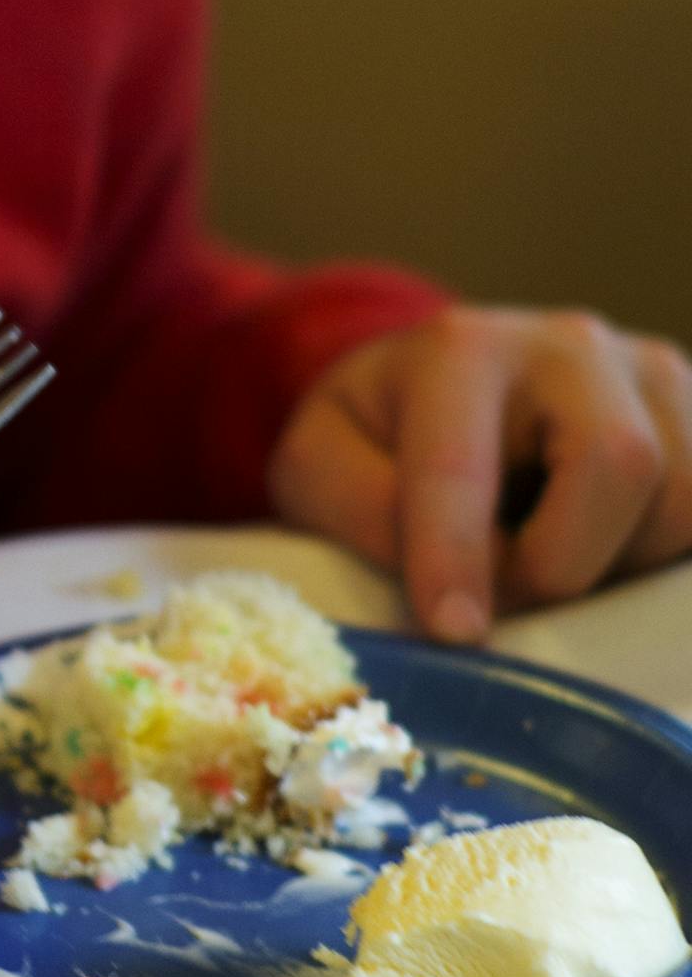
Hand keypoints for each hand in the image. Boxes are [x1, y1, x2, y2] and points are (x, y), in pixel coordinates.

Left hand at [268, 307, 691, 639]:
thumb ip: (362, 511)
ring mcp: (652, 374)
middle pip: (616, 463)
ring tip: (550, 557)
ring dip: (619, 566)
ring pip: (683, 500)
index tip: (453, 631)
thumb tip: (451, 594)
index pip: (462, 460)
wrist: (440, 387)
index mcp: (460, 349)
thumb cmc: (377, 435)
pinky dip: (661, 558)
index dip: (456, 553)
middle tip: (511, 598)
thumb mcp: (321, 464)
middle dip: (561, 561)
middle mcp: (569, 345)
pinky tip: (606, 552)